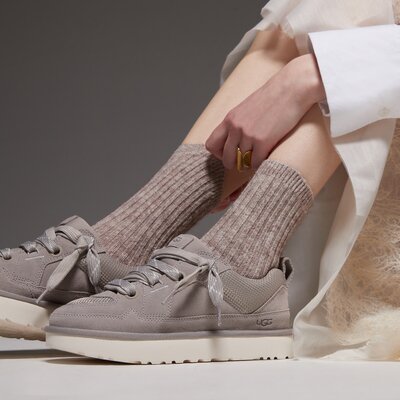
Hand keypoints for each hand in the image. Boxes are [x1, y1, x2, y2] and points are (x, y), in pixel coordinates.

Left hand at [206, 54, 324, 169]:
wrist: (292, 87)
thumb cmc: (273, 97)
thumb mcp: (246, 108)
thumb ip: (238, 123)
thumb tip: (235, 141)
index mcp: (229, 119)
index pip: (210, 144)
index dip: (218, 153)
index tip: (229, 153)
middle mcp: (235, 127)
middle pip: (225, 157)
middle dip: (233, 163)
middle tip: (243, 162)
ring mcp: (248, 135)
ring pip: (242, 162)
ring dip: (249, 163)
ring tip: (257, 157)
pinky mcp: (263, 141)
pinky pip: (255, 162)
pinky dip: (260, 163)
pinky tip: (266, 155)